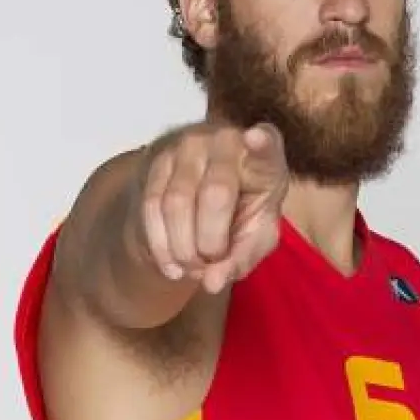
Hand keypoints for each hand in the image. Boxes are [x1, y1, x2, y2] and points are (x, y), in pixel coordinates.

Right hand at [140, 123, 288, 293]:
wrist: (200, 197)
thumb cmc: (241, 215)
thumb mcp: (254, 238)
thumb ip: (242, 258)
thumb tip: (212, 282)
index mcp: (264, 159)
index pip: (267, 146)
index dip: (262, 143)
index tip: (256, 137)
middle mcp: (226, 141)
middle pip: (215, 195)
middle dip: (211, 243)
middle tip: (211, 262)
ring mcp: (188, 145)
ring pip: (176, 203)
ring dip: (182, 248)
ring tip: (192, 266)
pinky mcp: (158, 158)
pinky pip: (152, 207)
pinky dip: (160, 245)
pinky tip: (172, 264)